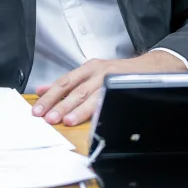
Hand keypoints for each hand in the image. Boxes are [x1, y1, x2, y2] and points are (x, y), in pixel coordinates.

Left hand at [33, 52, 187, 126]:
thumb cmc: (117, 72)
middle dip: (60, 105)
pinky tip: (93, 119)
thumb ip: (67, 82)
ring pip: (91, 96)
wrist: (150, 67)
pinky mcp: (123, 87)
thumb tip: (42, 89)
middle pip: (75, 90)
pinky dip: (99, 110)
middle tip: (48, 118)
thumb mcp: (90, 72)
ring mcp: (111, 79)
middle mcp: (98, 72)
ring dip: (77, 109)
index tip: (38, 110)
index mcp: (88, 68)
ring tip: (66, 120)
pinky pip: (109, 100)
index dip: (50, 96)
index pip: (64, 82)